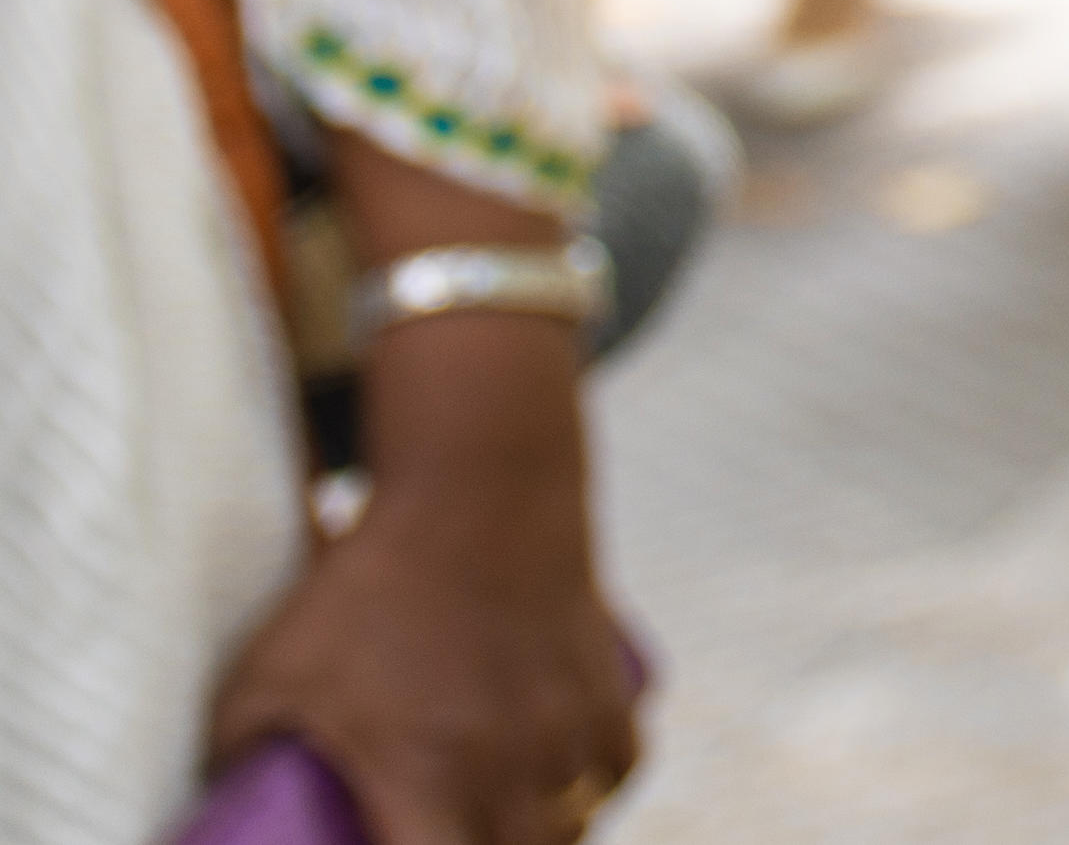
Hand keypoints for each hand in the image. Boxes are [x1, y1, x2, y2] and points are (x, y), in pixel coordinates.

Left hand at [199, 337, 638, 844]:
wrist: (479, 491)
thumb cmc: (364, 584)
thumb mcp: (269, 672)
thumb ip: (236, 748)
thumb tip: (215, 792)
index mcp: (427, 779)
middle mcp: (513, 767)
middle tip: (447, 836)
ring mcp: (571, 728)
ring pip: (577, 821)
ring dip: (542, 832)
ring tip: (502, 821)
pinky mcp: (610, 686)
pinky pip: (619, 765)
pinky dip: (596, 784)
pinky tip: (568, 781)